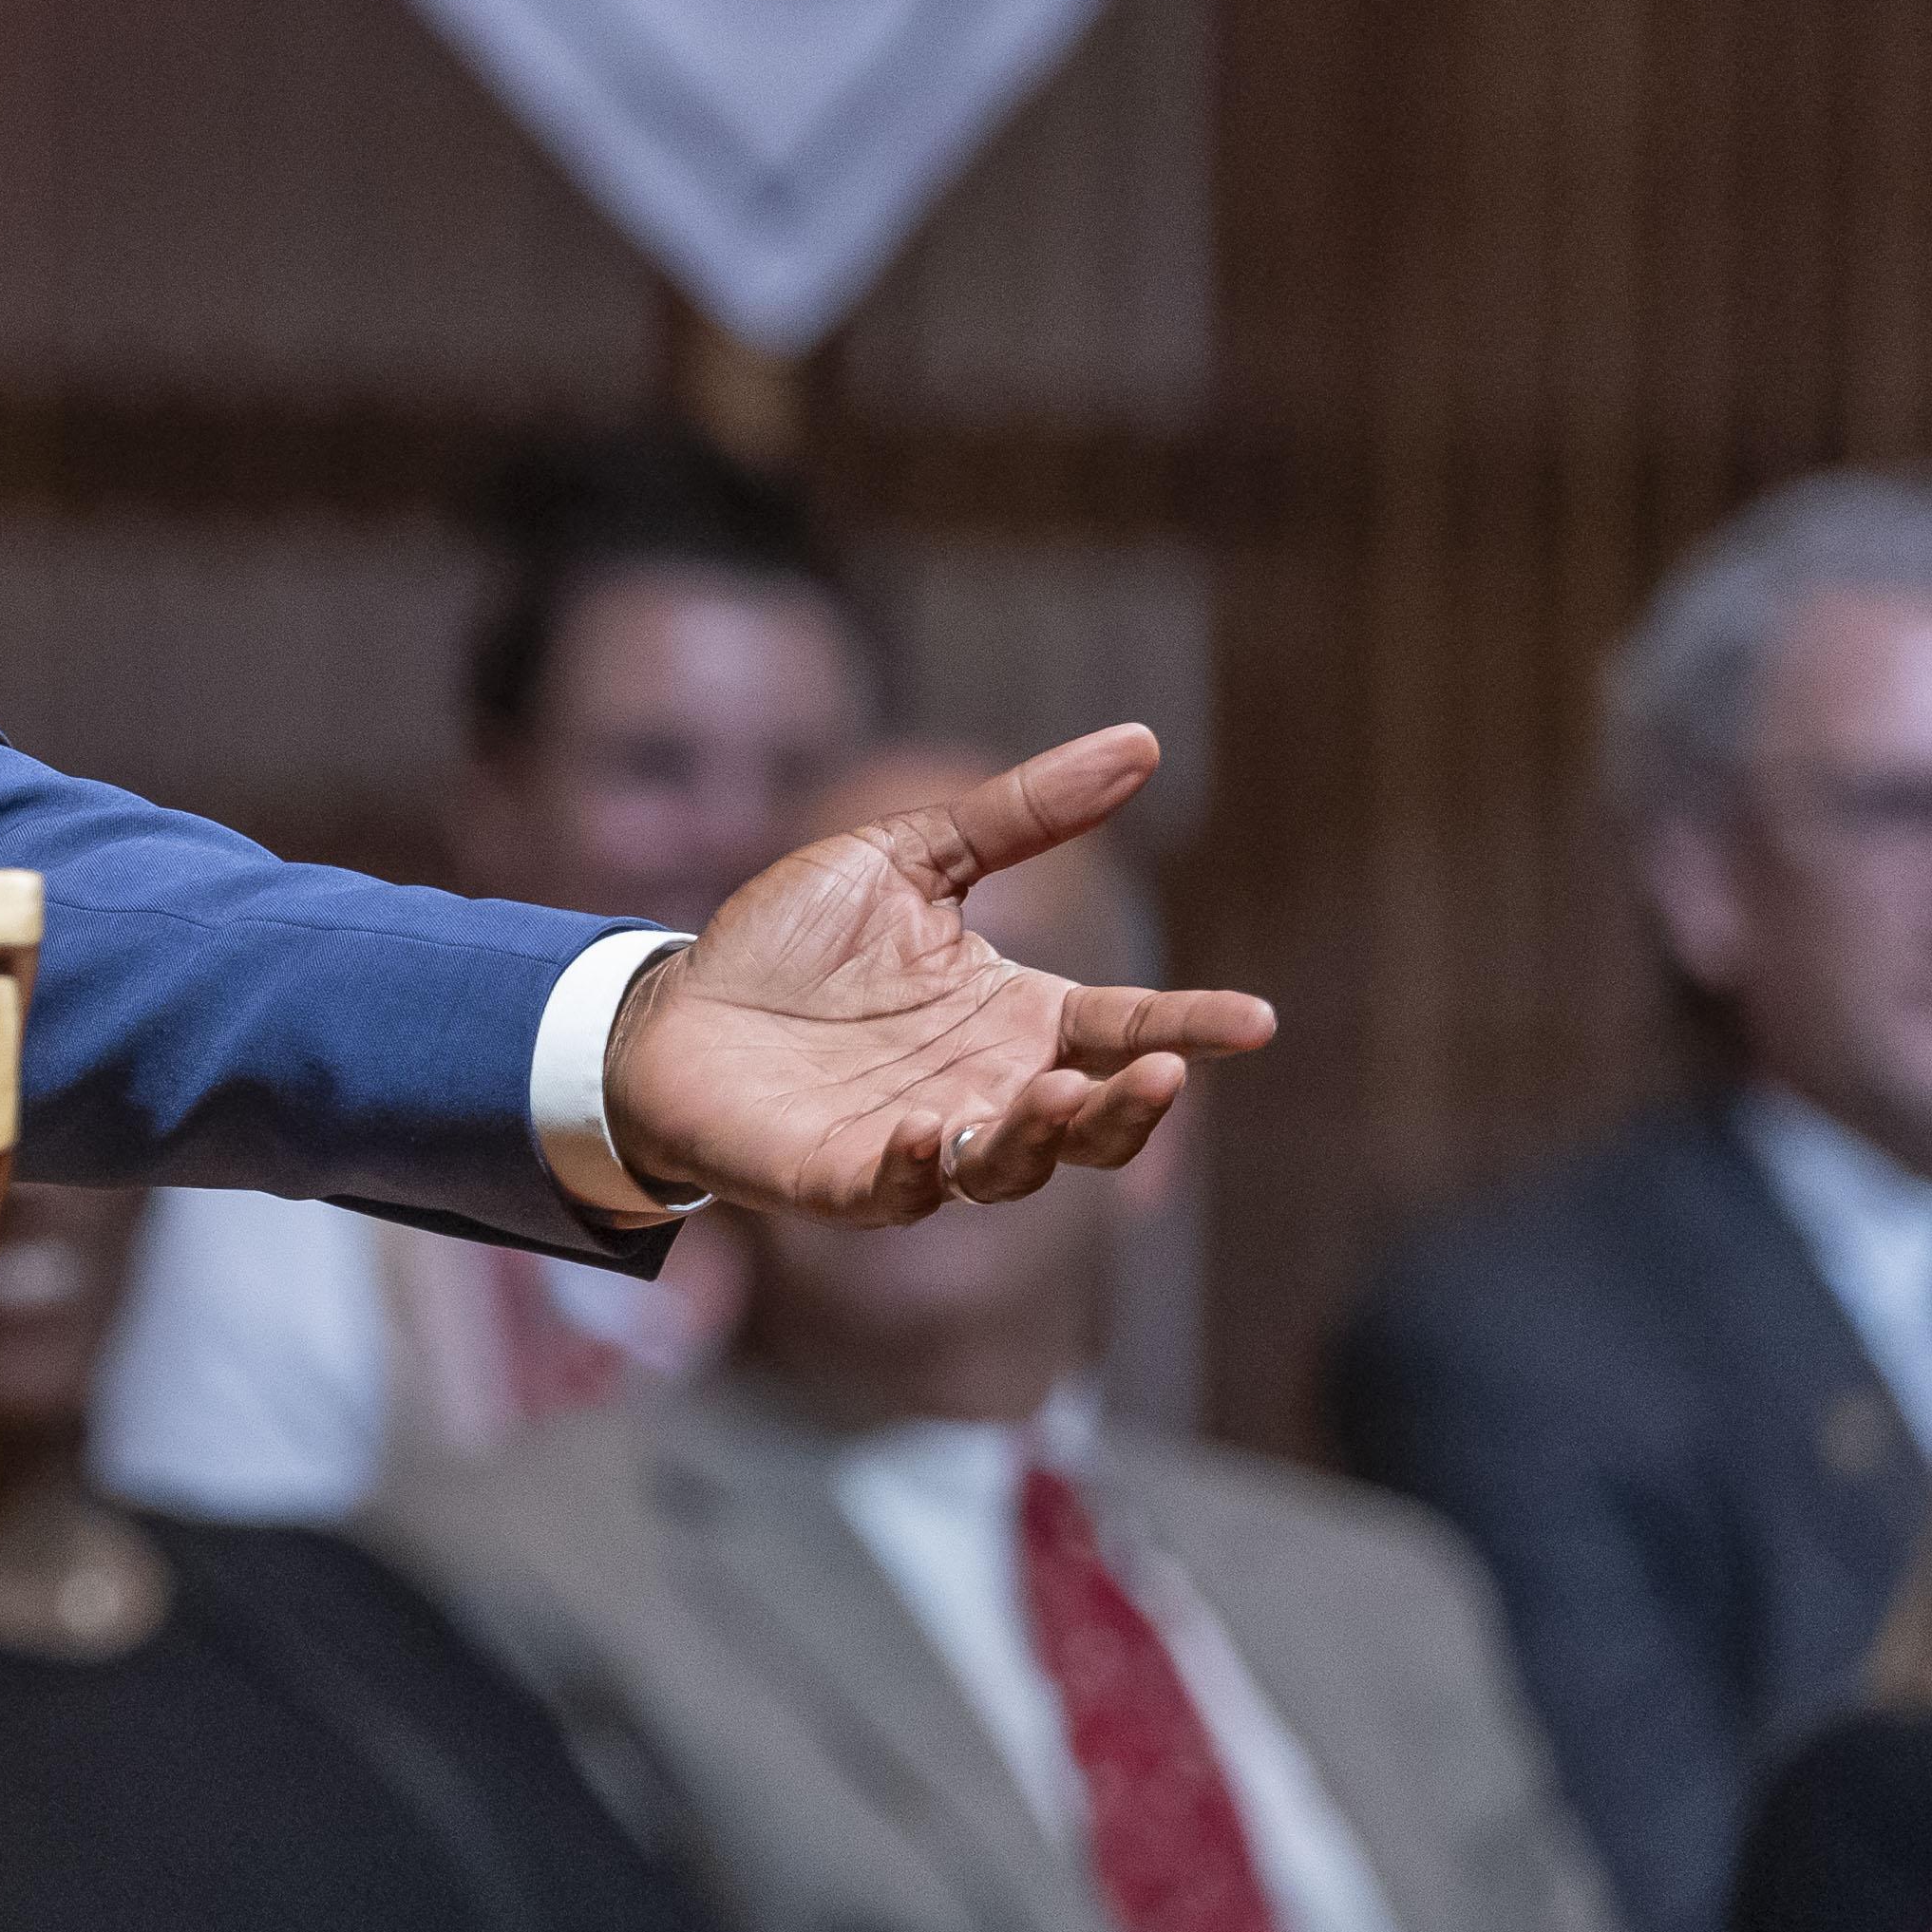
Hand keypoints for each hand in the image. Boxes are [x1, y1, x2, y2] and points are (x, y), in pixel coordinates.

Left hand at [602, 726, 1278, 1225]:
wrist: (674, 1008)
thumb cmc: (796, 944)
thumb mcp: (912, 858)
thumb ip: (1020, 815)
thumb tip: (1142, 741)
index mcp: (1016, 1021)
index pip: (1122, 1029)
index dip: (1188, 1027)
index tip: (1256, 1020)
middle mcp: (984, 1092)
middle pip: (1091, 1122)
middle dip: (1130, 1106)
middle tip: (1159, 1069)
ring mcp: (918, 1143)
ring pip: (1011, 1166)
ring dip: (1042, 1138)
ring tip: (1060, 1093)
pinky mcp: (840, 1179)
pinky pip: (894, 1191)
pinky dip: (916, 1170)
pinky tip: (924, 1136)